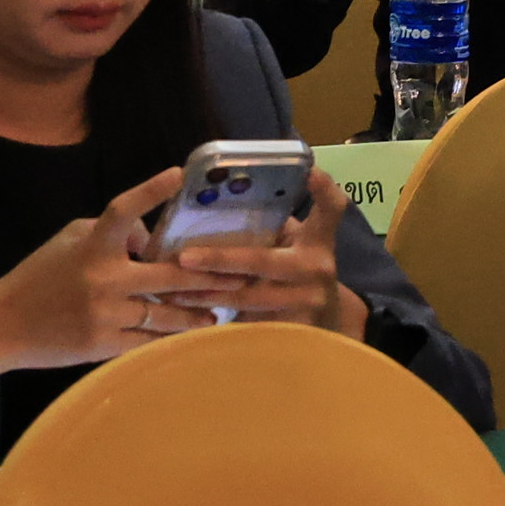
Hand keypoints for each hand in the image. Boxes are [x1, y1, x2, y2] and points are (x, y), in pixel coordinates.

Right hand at [0, 168, 230, 410]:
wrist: (4, 326)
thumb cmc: (40, 276)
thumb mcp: (70, 241)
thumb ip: (112, 233)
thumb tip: (151, 238)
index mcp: (92, 246)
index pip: (122, 211)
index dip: (150, 191)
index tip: (178, 173)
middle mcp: (102, 279)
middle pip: (168, 274)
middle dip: (208, 276)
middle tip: (239, 273)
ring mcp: (105, 315)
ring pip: (166, 312)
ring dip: (198, 312)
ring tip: (223, 309)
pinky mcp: (103, 345)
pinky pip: (148, 340)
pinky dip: (172, 336)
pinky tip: (193, 335)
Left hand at [169, 169, 370, 340]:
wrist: (328, 326)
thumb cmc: (299, 274)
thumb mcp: (297, 245)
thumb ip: (272, 228)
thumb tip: (216, 202)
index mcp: (319, 240)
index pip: (331, 209)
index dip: (324, 190)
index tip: (310, 172)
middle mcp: (317, 268)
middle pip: (263, 260)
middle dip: (220, 260)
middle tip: (184, 257)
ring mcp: (307, 304)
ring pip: (247, 298)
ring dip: (207, 293)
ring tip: (173, 290)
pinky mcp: (292, 333)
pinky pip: (244, 326)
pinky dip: (214, 319)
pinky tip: (188, 316)